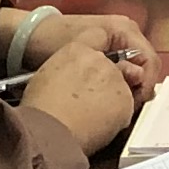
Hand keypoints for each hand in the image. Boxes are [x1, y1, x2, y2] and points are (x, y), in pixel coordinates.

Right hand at [18, 34, 140, 153]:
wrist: (49, 131)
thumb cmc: (41, 110)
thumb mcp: (46, 77)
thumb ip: (66, 70)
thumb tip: (72, 79)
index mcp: (76, 49)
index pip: (97, 36)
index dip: (100, 54)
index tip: (97, 68)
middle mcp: (99, 58)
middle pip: (112, 66)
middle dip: (106, 81)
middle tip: (90, 100)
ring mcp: (115, 77)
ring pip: (122, 87)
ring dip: (113, 99)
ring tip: (91, 116)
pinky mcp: (126, 98)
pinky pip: (128, 106)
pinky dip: (119, 116)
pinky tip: (100, 125)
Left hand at [37, 9, 162, 100]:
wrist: (31, 37)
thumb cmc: (56, 43)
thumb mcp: (88, 59)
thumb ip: (118, 71)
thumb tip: (137, 82)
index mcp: (124, 29)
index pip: (150, 61)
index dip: (146, 86)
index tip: (134, 105)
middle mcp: (125, 31)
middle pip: (145, 65)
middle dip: (139, 87)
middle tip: (127, 109)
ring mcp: (115, 39)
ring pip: (134, 69)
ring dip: (128, 87)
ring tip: (117, 105)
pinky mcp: (104, 49)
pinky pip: (120, 69)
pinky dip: (116, 83)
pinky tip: (105, 96)